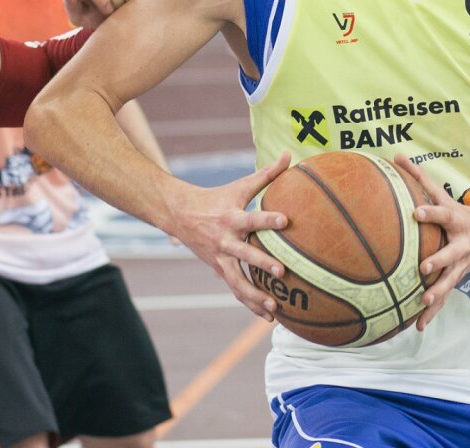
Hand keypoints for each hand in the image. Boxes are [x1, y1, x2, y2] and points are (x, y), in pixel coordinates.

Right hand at [169, 153, 290, 319]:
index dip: (267, 220)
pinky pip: (236, 290)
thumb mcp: (239, 186)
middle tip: (281, 272)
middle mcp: (225, 241)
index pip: (251, 218)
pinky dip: (251, 303)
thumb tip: (290, 155)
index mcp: (231, 218)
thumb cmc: (216, 198)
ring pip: (237, 281)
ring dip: (255, 295)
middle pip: (244, 254)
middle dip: (262, 263)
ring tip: (275, 307)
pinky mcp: (219, 270)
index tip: (285, 220)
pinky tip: (268, 314)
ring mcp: (220, 258)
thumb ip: (266, 174)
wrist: (179, 215)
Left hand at [393, 155, 469, 331]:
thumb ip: (419, 178)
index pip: (441, 214)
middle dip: (438, 261)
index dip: (430, 214)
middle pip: (450, 254)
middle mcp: (460, 245)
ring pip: (449, 281)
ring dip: (437, 293)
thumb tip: (394, 156)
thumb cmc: (458, 213)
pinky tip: (417, 326)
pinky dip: (431, 313)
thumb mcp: (442, 195)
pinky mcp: (455, 280)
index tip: (416, 213)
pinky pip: (443, 298)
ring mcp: (461, 265)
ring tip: (423, 302)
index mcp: (455, 221)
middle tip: (423, 268)